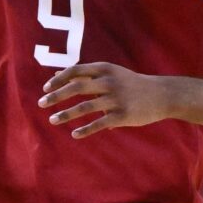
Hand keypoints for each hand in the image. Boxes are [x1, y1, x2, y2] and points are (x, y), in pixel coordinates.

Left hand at [40, 63, 168, 136]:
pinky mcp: (122, 115)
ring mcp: (116, 99)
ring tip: (52, 120)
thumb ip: (84, 74)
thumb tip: (56, 74)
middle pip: (76, 87)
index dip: (58, 79)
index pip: (75, 71)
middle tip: (41, 104)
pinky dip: (85, 129)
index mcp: (104, 69)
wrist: (161, 95)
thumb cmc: (131, 83)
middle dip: (56, 96)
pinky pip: (99, 124)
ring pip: (85, 107)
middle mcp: (109, 81)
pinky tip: (74, 134)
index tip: (45, 89)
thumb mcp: (109, 73)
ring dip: (66, 114)